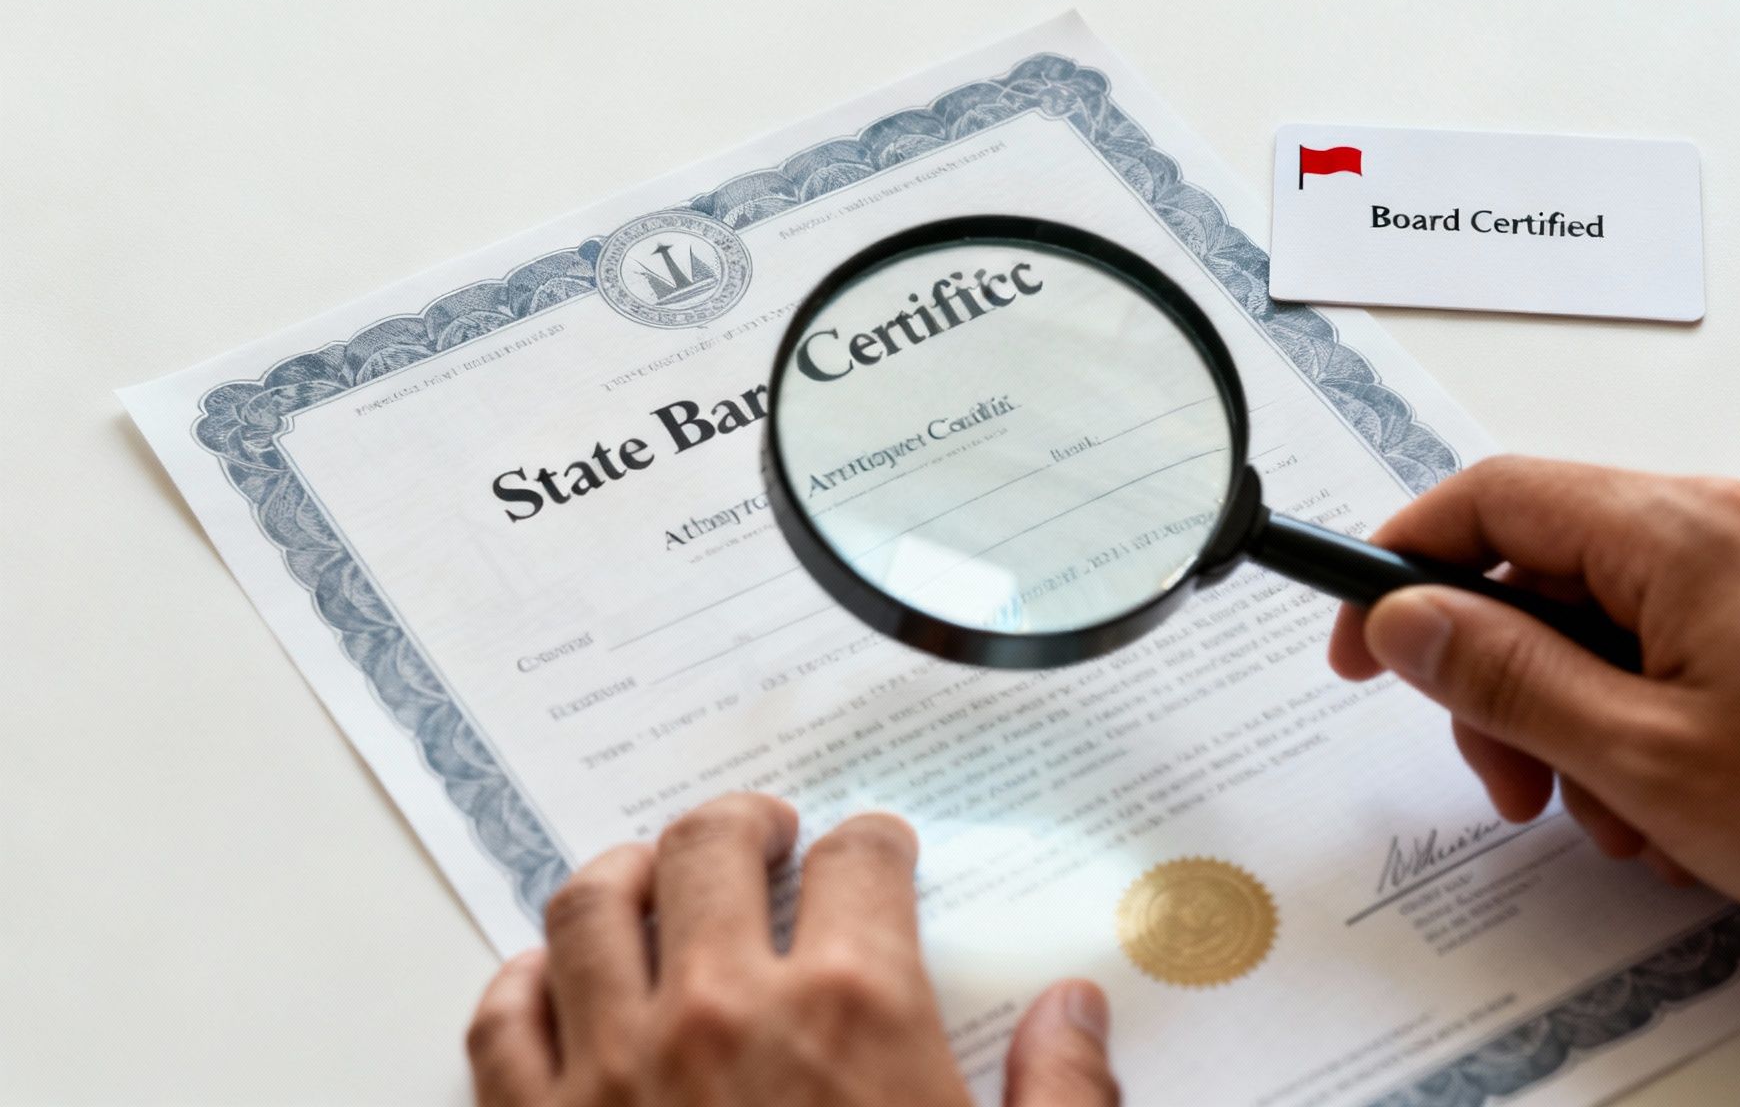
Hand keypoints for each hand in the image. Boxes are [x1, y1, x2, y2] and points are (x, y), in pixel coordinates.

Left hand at [466, 794, 1118, 1106]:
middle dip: (744, 823)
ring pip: (591, 907)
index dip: (873, 841)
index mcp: (853, 1012)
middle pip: (710, 848)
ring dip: (626, 873)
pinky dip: (521, 982)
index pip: (860, 863)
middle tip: (763, 832)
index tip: (875, 848)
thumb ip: (1061, 1095)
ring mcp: (613, 1070)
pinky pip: (500, 1020)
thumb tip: (1076, 1010)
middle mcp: (721, 1013)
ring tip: (650, 874)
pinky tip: (547, 980)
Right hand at [1329, 456, 1739, 968]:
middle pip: (1552, 565)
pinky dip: (1652, 704)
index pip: (1493, 498)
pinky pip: (1688, 628)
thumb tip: (1407, 620)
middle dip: (1507, 679)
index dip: (1402, 565)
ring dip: (1583, 711)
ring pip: (1618, 609)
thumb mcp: (1641, 759)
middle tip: (1511, 777)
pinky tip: (1677, 796)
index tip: (1364, 638)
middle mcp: (1737, 513)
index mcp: (1684, 528)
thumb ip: (1503, 676)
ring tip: (1619, 813)